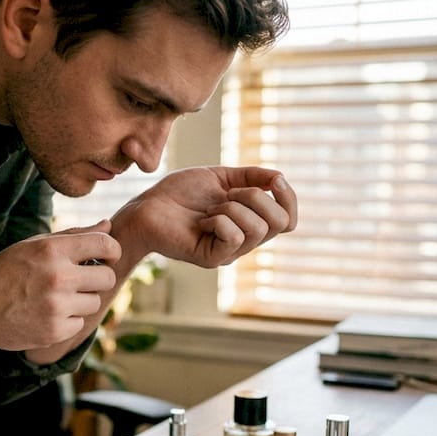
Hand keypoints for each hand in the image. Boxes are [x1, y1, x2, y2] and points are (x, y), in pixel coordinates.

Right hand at [0, 222, 120, 350]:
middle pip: (107, 278)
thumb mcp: (33, 245)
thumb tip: (107, 227)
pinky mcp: (54, 331)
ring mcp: (56, 307)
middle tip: (80, 280)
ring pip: (94, 302)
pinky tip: (46, 314)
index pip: (105, 244)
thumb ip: (73, 236)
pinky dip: (67, 320)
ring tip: (55, 298)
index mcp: (52, 250)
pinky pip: (79, 323)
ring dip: (81, 301)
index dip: (112, 250)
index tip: (106, 256)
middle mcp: (57, 277)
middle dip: (98, 278)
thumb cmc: (4, 272)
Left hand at [110, 166, 296, 267]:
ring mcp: (229, 253)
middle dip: (257, 198)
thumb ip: (251, 177)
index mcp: (249, 223)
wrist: (147, 207)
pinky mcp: (212, 259)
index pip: (288, 220)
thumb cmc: (179, 193)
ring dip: (234, 206)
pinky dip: (220, 219)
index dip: (289, 199)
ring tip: (210, 207)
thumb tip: (279, 177)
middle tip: (228, 194)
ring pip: (258, 229)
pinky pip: (234, 237)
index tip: (275, 180)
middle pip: (280, 224)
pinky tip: (203, 220)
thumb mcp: (220, 177)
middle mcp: (244, 242)